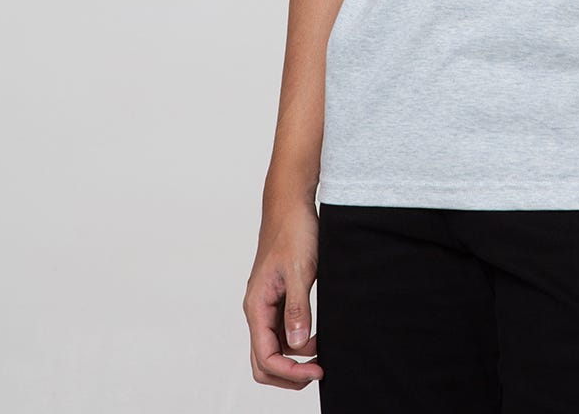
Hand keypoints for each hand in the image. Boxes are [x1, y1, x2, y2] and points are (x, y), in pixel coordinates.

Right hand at [243, 197, 323, 388]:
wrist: (291, 204)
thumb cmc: (293, 231)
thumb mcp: (300, 270)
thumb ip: (297, 308)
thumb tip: (297, 346)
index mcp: (257, 305)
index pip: (265, 357)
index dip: (289, 372)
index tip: (316, 371)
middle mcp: (258, 309)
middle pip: (264, 360)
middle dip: (288, 374)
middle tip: (318, 371)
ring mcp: (267, 304)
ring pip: (273, 346)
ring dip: (294, 358)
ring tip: (321, 353)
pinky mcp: (278, 296)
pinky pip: (282, 330)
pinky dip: (297, 341)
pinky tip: (316, 336)